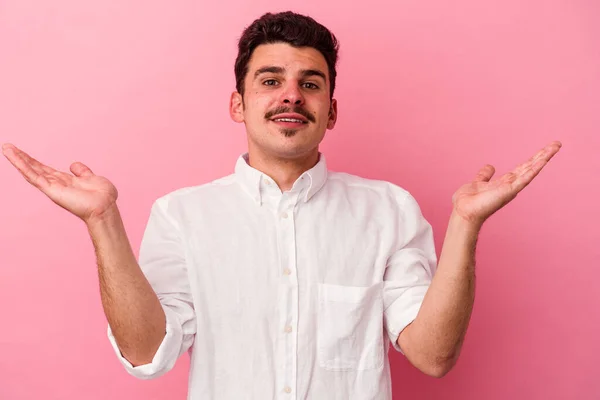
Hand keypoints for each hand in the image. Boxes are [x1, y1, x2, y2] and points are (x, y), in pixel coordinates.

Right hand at [2, 143, 118, 223]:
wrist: (105, 207)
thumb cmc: (103, 196)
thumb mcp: (92, 178)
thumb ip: (82, 171)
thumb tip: (74, 165)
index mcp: (65, 181)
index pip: (44, 169)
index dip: (32, 161)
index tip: (21, 152)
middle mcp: (56, 184)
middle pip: (34, 168)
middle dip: (21, 158)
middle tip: (7, 147)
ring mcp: (52, 187)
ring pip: (31, 171)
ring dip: (18, 160)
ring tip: (6, 148)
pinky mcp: (51, 190)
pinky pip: (34, 177)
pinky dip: (23, 166)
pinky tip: (14, 157)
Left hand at [451, 141, 561, 226]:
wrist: (463, 212)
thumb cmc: (467, 202)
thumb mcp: (477, 183)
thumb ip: (484, 175)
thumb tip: (490, 167)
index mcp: (504, 182)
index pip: (522, 168)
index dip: (533, 159)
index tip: (544, 150)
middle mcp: (510, 185)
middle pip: (530, 166)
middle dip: (543, 155)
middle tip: (557, 143)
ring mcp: (511, 188)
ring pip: (531, 169)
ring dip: (544, 157)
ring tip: (555, 146)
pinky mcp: (509, 191)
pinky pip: (525, 178)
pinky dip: (535, 168)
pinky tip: (544, 159)